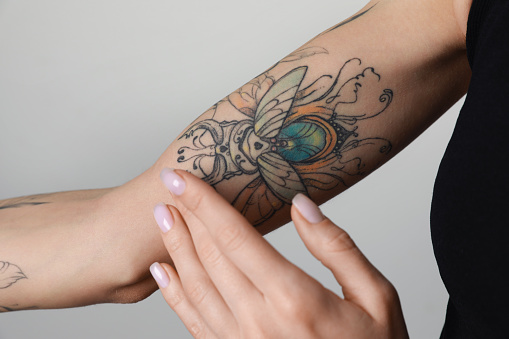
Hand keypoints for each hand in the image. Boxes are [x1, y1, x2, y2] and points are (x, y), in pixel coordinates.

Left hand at [149, 168, 408, 337]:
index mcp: (296, 300)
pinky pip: (195, 322)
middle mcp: (261, 322)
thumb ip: (337, 248)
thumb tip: (302, 206)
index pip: (237, 237)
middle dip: (187, 217)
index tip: (181, 178)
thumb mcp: (376, 296)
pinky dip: (174, 295)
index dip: (204, 203)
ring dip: (175, 248)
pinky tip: (164, 272)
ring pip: (196, 286)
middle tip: (170, 187)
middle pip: (211, 257)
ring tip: (162, 217)